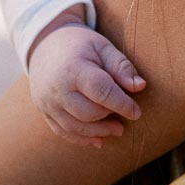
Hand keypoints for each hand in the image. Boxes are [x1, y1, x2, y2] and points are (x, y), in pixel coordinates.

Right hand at [27, 22, 145, 147]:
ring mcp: (47, 102)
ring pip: (76, 127)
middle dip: (109, 118)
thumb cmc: (79, 45)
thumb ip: (121, 66)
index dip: (121, 104)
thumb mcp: (102, 47)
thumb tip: (140, 86)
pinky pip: (63, 132)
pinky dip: (82, 139)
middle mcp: (57, 89)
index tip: (136, 112)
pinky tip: (99, 139)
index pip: (101, 91)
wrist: (44, 45)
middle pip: (88, 113)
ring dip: (99, 132)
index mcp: (73, 69)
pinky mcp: (44, 111)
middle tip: (125, 118)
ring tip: (117, 129)